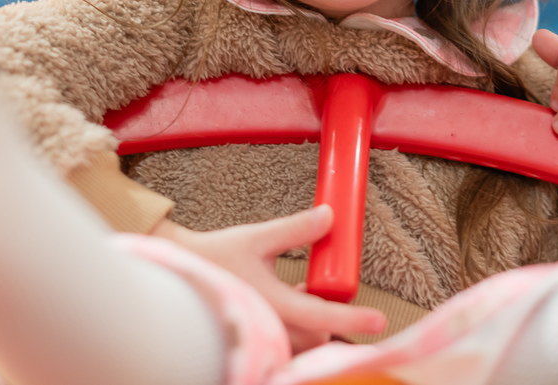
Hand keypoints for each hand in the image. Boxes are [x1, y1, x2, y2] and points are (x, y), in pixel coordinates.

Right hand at [150, 205, 385, 351]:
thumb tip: (329, 217)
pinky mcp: (256, 334)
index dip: (353, 318)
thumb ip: (295, 229)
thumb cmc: (217, 256)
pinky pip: (287, 338)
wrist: (179, 273)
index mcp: (271, 303)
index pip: (322, 316)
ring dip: (314, 322)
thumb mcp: (258, 237)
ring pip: (303, 340)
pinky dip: (298, 324)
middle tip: (332, 290)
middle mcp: (268, 326)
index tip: (379, 319)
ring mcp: (261, 334)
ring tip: (306, 289)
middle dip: (331, 319)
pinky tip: (293, 296)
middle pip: (317, 336)